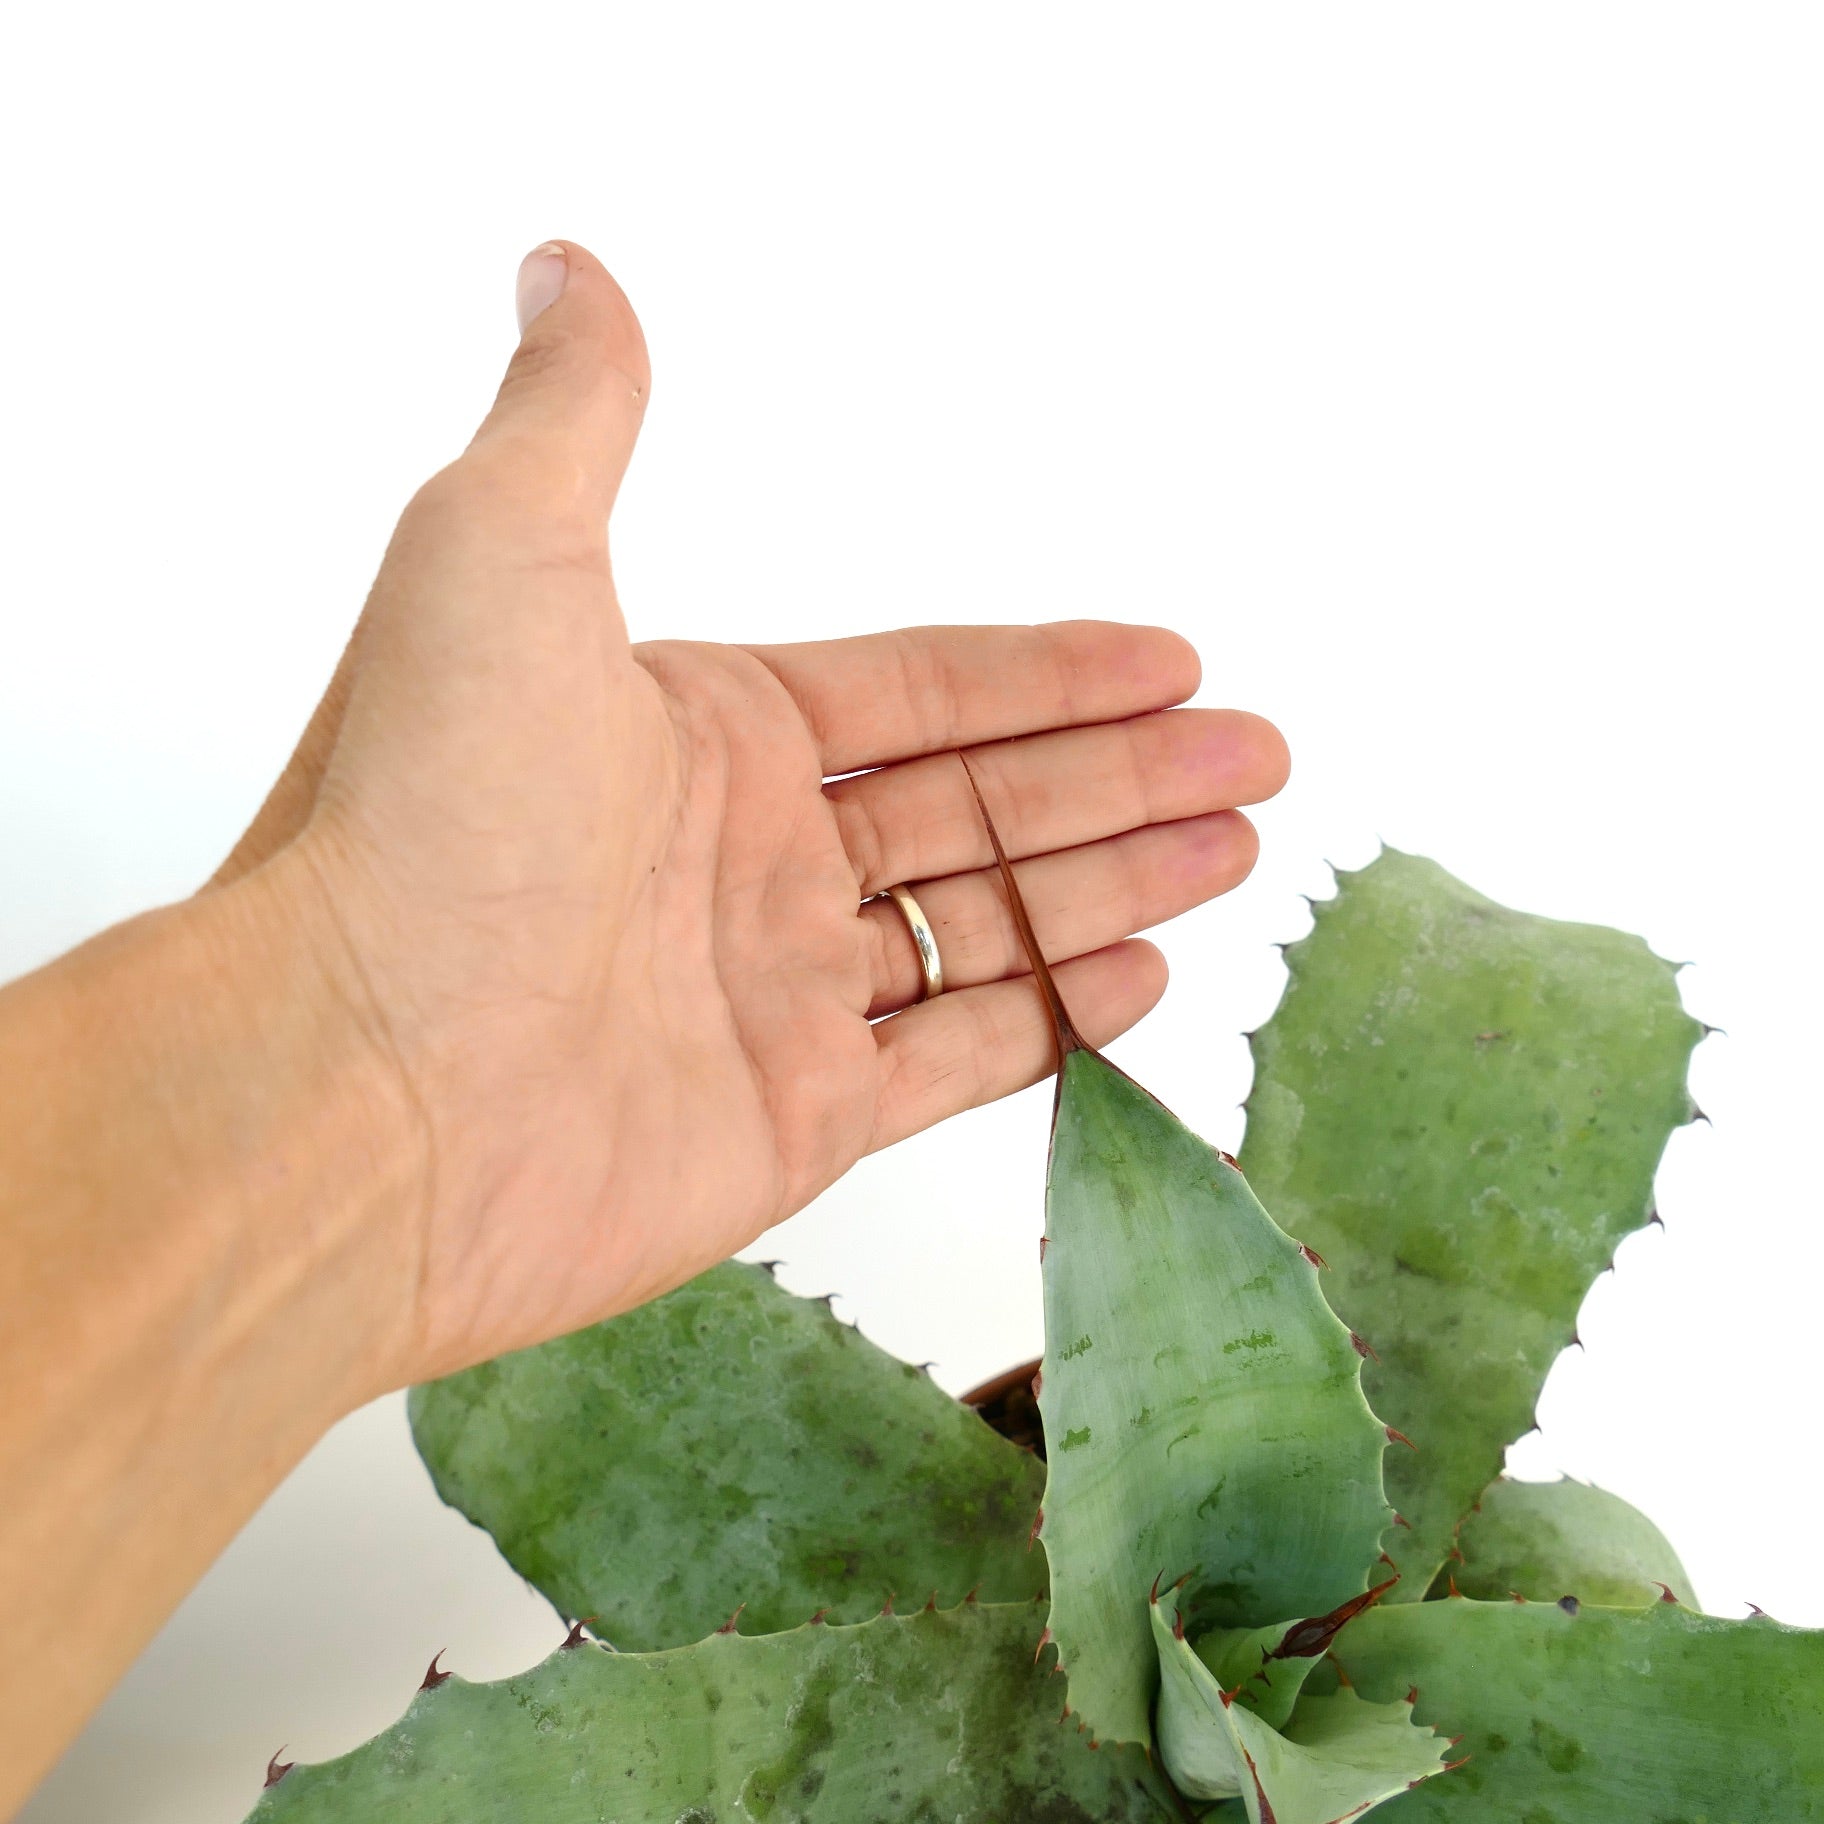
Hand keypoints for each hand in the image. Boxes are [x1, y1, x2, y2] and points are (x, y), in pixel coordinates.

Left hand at [214, 242, 1290, 1384]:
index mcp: (699, 731)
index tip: (1174, 658)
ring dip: (1110, 884)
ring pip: (982, 925)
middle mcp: (743, 858)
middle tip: (1257, 756)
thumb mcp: (496, 560)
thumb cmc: (416, 822)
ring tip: (1231, 847)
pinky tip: (1137, 979)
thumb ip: (576, 418)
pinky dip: (1048, 1021)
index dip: (1054, 671)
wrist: (350, 1092)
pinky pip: (951, 1057)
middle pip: (979, 804)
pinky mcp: (789, 1121)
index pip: (923, 688)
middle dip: (1124, 775)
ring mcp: (772, 992)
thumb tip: (572, 268)